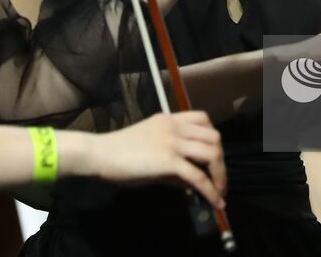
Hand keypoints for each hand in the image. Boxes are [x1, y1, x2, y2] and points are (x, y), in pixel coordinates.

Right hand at [93, 111, 225, 208]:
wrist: (99, 153)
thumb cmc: (118, 153)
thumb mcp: (149, 150)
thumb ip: (171, 162)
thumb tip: (191, 182)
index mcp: (169, 119)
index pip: (203, 118)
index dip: (212, 137)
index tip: (211, 155)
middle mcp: (175, 127)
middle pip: (213, 137)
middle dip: (221, 159)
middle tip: (218, 178)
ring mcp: (173, 142)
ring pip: (211, 153)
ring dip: (220, 174)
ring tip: (219, 191)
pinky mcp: (168, 161)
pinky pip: (198, 176)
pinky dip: (210, 190)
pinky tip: (214, 201)